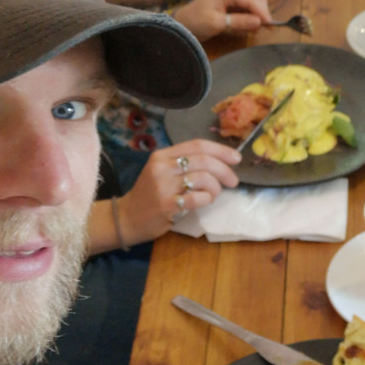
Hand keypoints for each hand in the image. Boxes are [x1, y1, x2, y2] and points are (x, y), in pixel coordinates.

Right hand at [115, 140, 242, 242]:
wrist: (127, 218)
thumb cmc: (150, 195)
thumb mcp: (162, 172)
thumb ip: (186, 163)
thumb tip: (222, 161)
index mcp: (162, 155)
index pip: (198, 145)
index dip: (221, 150)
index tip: (237, 158)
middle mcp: (162, 167)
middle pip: (204, 161)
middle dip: (225, 170)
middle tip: (233, 181)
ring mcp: (163, 186)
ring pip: (203, 178)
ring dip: (216, 187)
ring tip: (214, 194)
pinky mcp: (166, 205)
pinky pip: (197, 198)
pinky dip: (207, 199)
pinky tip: (204, 201)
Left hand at [172, 0, 272, 41]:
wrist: (181, 25)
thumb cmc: (196, 22)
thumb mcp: (216, 23)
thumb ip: (239, 21)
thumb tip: (260, 22)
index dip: (262, 11)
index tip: (270, 24)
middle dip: (260, 14)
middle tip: (262, 29)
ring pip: (253, 6)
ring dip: (255, 18)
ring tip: (250, 30)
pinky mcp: (231, 6)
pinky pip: (246, 12)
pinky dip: (248, 21)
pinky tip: (242, 29)